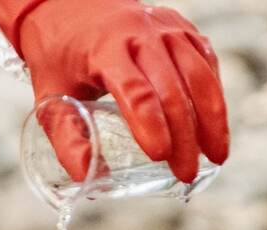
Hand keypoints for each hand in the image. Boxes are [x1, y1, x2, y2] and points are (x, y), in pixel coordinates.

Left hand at [0, 0, 229, 183]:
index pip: (136, 90)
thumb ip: (68, 140)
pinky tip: (213, 126)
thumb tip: (88, 176)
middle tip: (186, 173)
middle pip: (172, 88)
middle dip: (184, 136)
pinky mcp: (181, 29)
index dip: (151, 125)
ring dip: (211, 119)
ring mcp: (165, 28)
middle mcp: (140, 32)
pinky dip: (213, 95)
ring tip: (216, 156)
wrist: (66, 6)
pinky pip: (206, 62)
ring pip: (199, 74)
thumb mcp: (50, 98)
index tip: (161, 156)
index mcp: (105, 48)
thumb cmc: (58, 56)